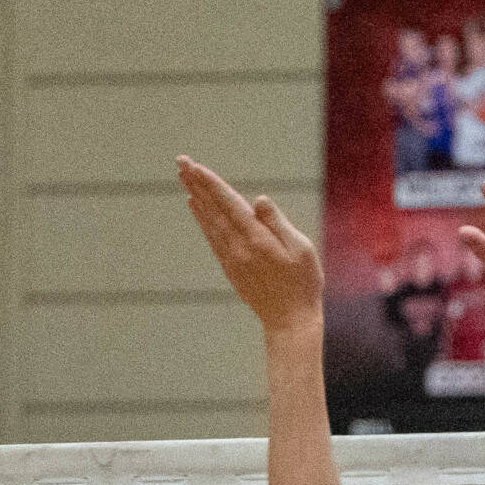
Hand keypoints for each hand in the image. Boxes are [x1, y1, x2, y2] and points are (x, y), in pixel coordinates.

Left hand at [177, 157, 323, 335]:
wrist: (290, 323)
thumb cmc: (303, 285)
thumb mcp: (301, 249)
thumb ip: (278, 223)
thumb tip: (258, 200)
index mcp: (257, 239)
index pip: (229, 204)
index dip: (211, 183)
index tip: (195, 166)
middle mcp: (239, 247)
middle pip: (214, 209)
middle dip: (197, 183)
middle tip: (181, 161)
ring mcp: (232, 259)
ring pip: (209, 222)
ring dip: (196, 197)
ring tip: (183, 177)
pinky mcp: (231, 269)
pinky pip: (211, 237)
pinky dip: (202, 219)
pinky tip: (196, 206)